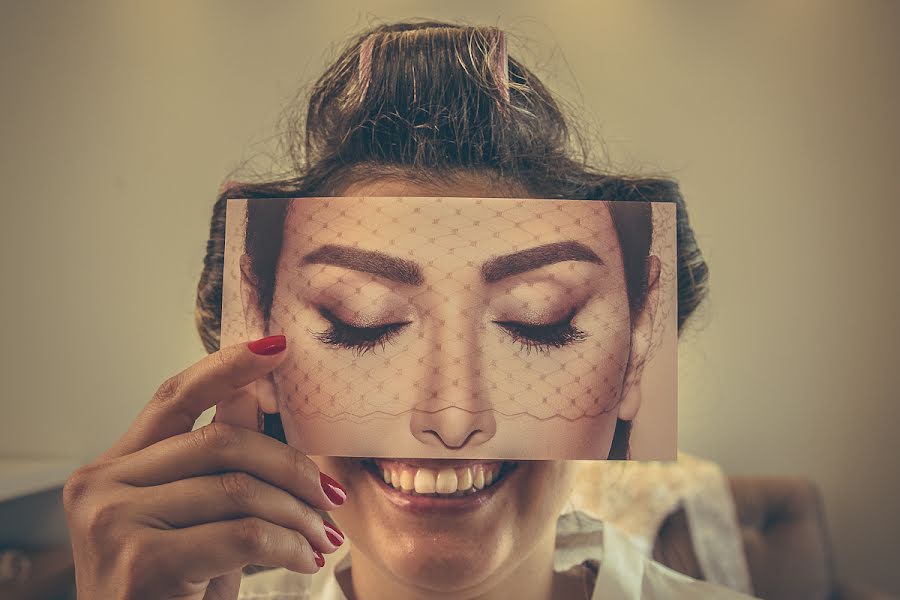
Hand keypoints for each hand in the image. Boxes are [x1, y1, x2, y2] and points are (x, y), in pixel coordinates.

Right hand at [63, 336, 346, 599]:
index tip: (277, 346)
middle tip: (331, 495)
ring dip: (299, 514)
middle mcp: (100, 487)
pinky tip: (305, 560)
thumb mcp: (196, 522)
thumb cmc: (171, 594)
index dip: (227, 367)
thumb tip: (250, 394)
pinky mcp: (140, 561)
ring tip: (324, 538)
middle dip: (290, 466)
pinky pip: (244, 533)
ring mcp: (113, 522)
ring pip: (238, 488)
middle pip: (219, 441)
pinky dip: (290, 545)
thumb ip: (214, 463)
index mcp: (112, 469)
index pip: (173, 398)